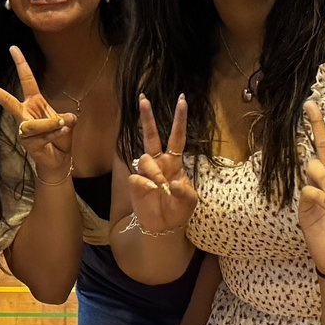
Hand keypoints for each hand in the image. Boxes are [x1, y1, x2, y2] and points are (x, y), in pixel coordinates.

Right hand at [0, 46, 75, 183]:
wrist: (59, 159)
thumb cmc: (60, 136)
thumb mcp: (67, 122)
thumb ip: (67, 118)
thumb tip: (66, 118)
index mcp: (34, 102)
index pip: (26, 79)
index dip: (20, 63)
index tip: (13, 48)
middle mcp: (25, 114)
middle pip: (7, 100)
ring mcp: (24, 130)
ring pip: (35, 124)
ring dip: (53, 125)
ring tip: (63, 127)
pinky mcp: (27, 144)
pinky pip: (42, 135)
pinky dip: (56, 134)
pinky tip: (62, 134)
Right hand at [127, 95, 200, 237]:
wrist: (164, 226)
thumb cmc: (178, 210)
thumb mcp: (190, 201)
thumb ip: (185, 191)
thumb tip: (172, 183)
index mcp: (174, 162)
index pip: (177, 136)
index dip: (179, 119)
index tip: (182, 100)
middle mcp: (159, 162)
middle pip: (151, 135)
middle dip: (147, 117)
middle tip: (143, 98)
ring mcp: (145, 172)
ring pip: (144, 158)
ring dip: (153, 170)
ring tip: (160, 185)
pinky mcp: (135, 183)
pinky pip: (137, 176)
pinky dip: (145, 183)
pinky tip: (151, 191)